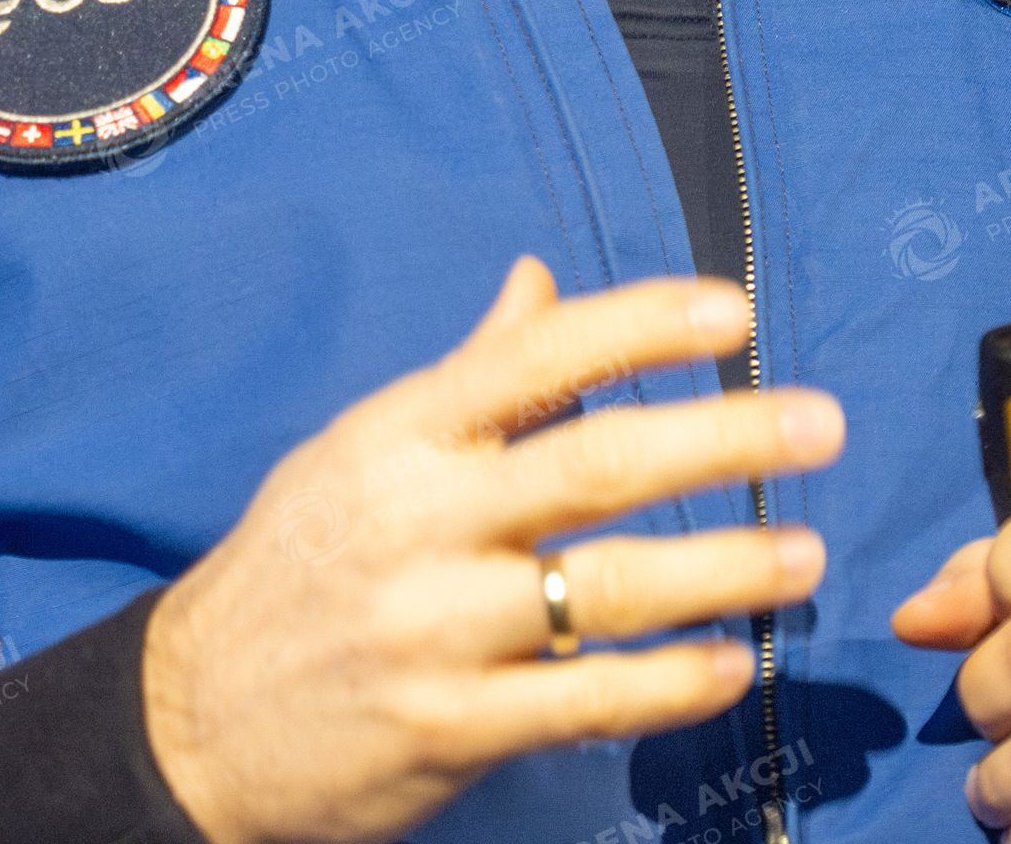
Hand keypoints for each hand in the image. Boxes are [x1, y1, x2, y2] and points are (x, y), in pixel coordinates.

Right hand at [142, 255, 842, 843]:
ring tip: (806, 555)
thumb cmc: (298, 561)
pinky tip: (732, 664)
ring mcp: (435, 630)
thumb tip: (540, 281)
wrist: (188, 719)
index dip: (641, 326)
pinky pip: (581, 701)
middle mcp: (422, 520)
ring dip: (723, 570)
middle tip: (821, 424)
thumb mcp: (363, 448)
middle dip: (723, 440)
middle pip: (595, 465)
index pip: (540, 357)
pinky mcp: (446, 730)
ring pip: (605, 590)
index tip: (734, 311)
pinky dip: (668, 684)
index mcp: (404, 433)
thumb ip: (470, 374)